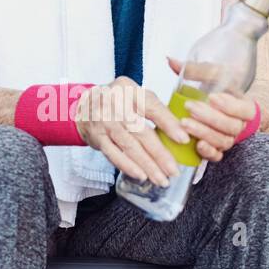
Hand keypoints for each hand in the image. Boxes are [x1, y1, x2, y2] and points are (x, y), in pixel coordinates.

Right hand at [74, 76, 192, 185]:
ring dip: (147, 165)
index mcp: (128, 89)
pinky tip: (142, 176)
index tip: (184, 139)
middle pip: (141, 131)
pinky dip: (128, 167)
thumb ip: (154, 109)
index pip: (151, 106)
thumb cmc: (117, 102)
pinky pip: (114, 155)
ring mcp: (103, 121)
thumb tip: (181, 132)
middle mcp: (114, 103)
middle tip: (174, 170)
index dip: (168, 123)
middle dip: (160, 154)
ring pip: (129, 146)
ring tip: (162, 179)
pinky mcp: (97, 137)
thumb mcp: (134, 95)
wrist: (84, 106)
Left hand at [166, 55, 256, 162]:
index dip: (230, 105)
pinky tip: (197, 145)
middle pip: (231, 126)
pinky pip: (217, 156)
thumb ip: (196, 69)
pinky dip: (208, 152)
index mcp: (246, 106)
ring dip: (204, 133)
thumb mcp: (216, 76)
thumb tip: (170, 61)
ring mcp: (231, 139)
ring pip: (223, 141)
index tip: (213, 97)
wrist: (232, 110)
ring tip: (185, 123)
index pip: (245, 110)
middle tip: (191, 107)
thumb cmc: (224, 90)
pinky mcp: (220, 149)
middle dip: (210, 118)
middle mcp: (241, 126)